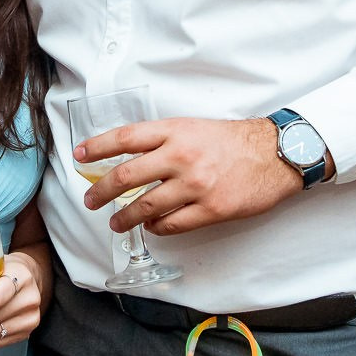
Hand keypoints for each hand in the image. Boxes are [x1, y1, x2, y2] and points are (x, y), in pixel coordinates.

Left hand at [79, 117, 306, 237]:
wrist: (275, 154)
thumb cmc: (233, 140)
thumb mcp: (194, 127)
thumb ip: (164, 140)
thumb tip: (130, 157)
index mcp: (175, 131)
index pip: (126, 138)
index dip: (98, 147)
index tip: (80, 156)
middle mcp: (181, 155)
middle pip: (127, 175)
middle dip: (102, 191)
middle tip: (91, 201)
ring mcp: (195, 185)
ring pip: (146, 205)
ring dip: (125, 217)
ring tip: (116, 223)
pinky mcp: (211, 209)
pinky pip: (172, 224)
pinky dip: (156, 227)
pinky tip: (152, 226)